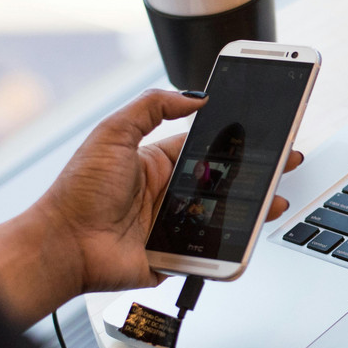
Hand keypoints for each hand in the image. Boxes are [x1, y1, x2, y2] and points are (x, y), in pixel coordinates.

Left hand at [0, 89, 303, 328]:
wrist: (65, 243)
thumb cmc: (81, 189)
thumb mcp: (113, 133)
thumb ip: (150, 108)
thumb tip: (193, 95)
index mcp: (155, 161)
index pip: (202, 146)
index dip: (230, 139)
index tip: (258, 131)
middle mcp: (167, 191)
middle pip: (219, 179)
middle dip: (251, 171)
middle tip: (283, 161)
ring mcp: (172, 222)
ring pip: (221, 212)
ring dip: (250, 205)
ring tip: (276, 197)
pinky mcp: (174, 252)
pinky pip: (210, 246)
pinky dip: (232, 240)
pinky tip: (253, 230)